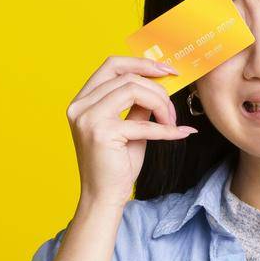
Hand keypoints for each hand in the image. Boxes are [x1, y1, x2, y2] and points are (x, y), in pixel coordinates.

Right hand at [67, 53, 197, 211]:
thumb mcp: (129, 127)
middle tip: (173, 108)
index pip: (111, 65)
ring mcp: (88, 118)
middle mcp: (80, 105)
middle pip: (126, 76)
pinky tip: (179, 133)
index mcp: (83, 100)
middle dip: (157, 88)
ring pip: (134, 90)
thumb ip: (138, 104)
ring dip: (161, 105)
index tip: (167, 70)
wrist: (104, 197)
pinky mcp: (101, 133)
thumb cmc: (116, 165)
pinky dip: (165, 128)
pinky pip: (142, 122)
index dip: (141, 63)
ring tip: (171, 122)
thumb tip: (160, 82)